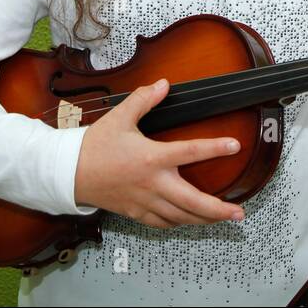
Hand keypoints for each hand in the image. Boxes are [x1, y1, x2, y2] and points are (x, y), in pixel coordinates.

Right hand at [73, 78, 247, 227]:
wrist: (69, 173)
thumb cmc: (94, 146)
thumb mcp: (120, 117)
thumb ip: (143, 99)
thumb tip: (163, 85)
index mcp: (151, 158)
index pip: (190, 151)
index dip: (215, 148)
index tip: (235, 146)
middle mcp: (152, 183)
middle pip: (192, 202)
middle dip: (219, 210)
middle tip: (238, 212)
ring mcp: (145, 201)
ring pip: (180, 217)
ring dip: (204, 219)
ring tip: (222, 218)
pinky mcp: (136, 212)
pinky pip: (162, 222)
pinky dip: (179, 223)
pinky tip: (189, 221)